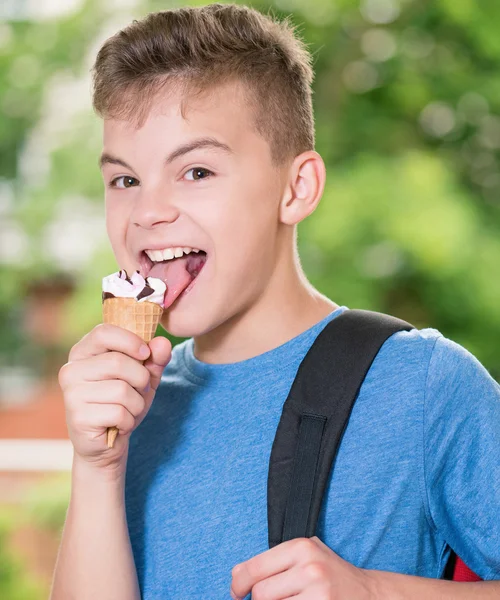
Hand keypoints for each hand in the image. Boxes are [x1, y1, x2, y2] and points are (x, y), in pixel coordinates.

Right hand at [58, 324, 171, 470]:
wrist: (108, 442)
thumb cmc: (124, 402)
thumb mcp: (144, 377)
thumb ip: (155, 359)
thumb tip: (163, 343)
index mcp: (83, 352)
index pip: (103, 332)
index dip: (130, 340)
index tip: (145, 354)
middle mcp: (71, 369)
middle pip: (117, 362)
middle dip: (140, 379)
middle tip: (139, 391)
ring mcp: (72, 394)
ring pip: (121, 390)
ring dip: (136, 403)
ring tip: (128, 410)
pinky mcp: (78, 417)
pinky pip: (118, 413)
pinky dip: (128, 420)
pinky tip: (118, 424)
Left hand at [230, 536, 376, 599]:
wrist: (370, 594)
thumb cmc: (331, 573)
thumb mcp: (305, 555)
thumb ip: (272, 560)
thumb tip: (236, 574)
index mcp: (301, 547)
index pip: (253, 568)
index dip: (238, 584)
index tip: (236, 592)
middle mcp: (309, 568)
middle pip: (260, 594)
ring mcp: (318, 594)